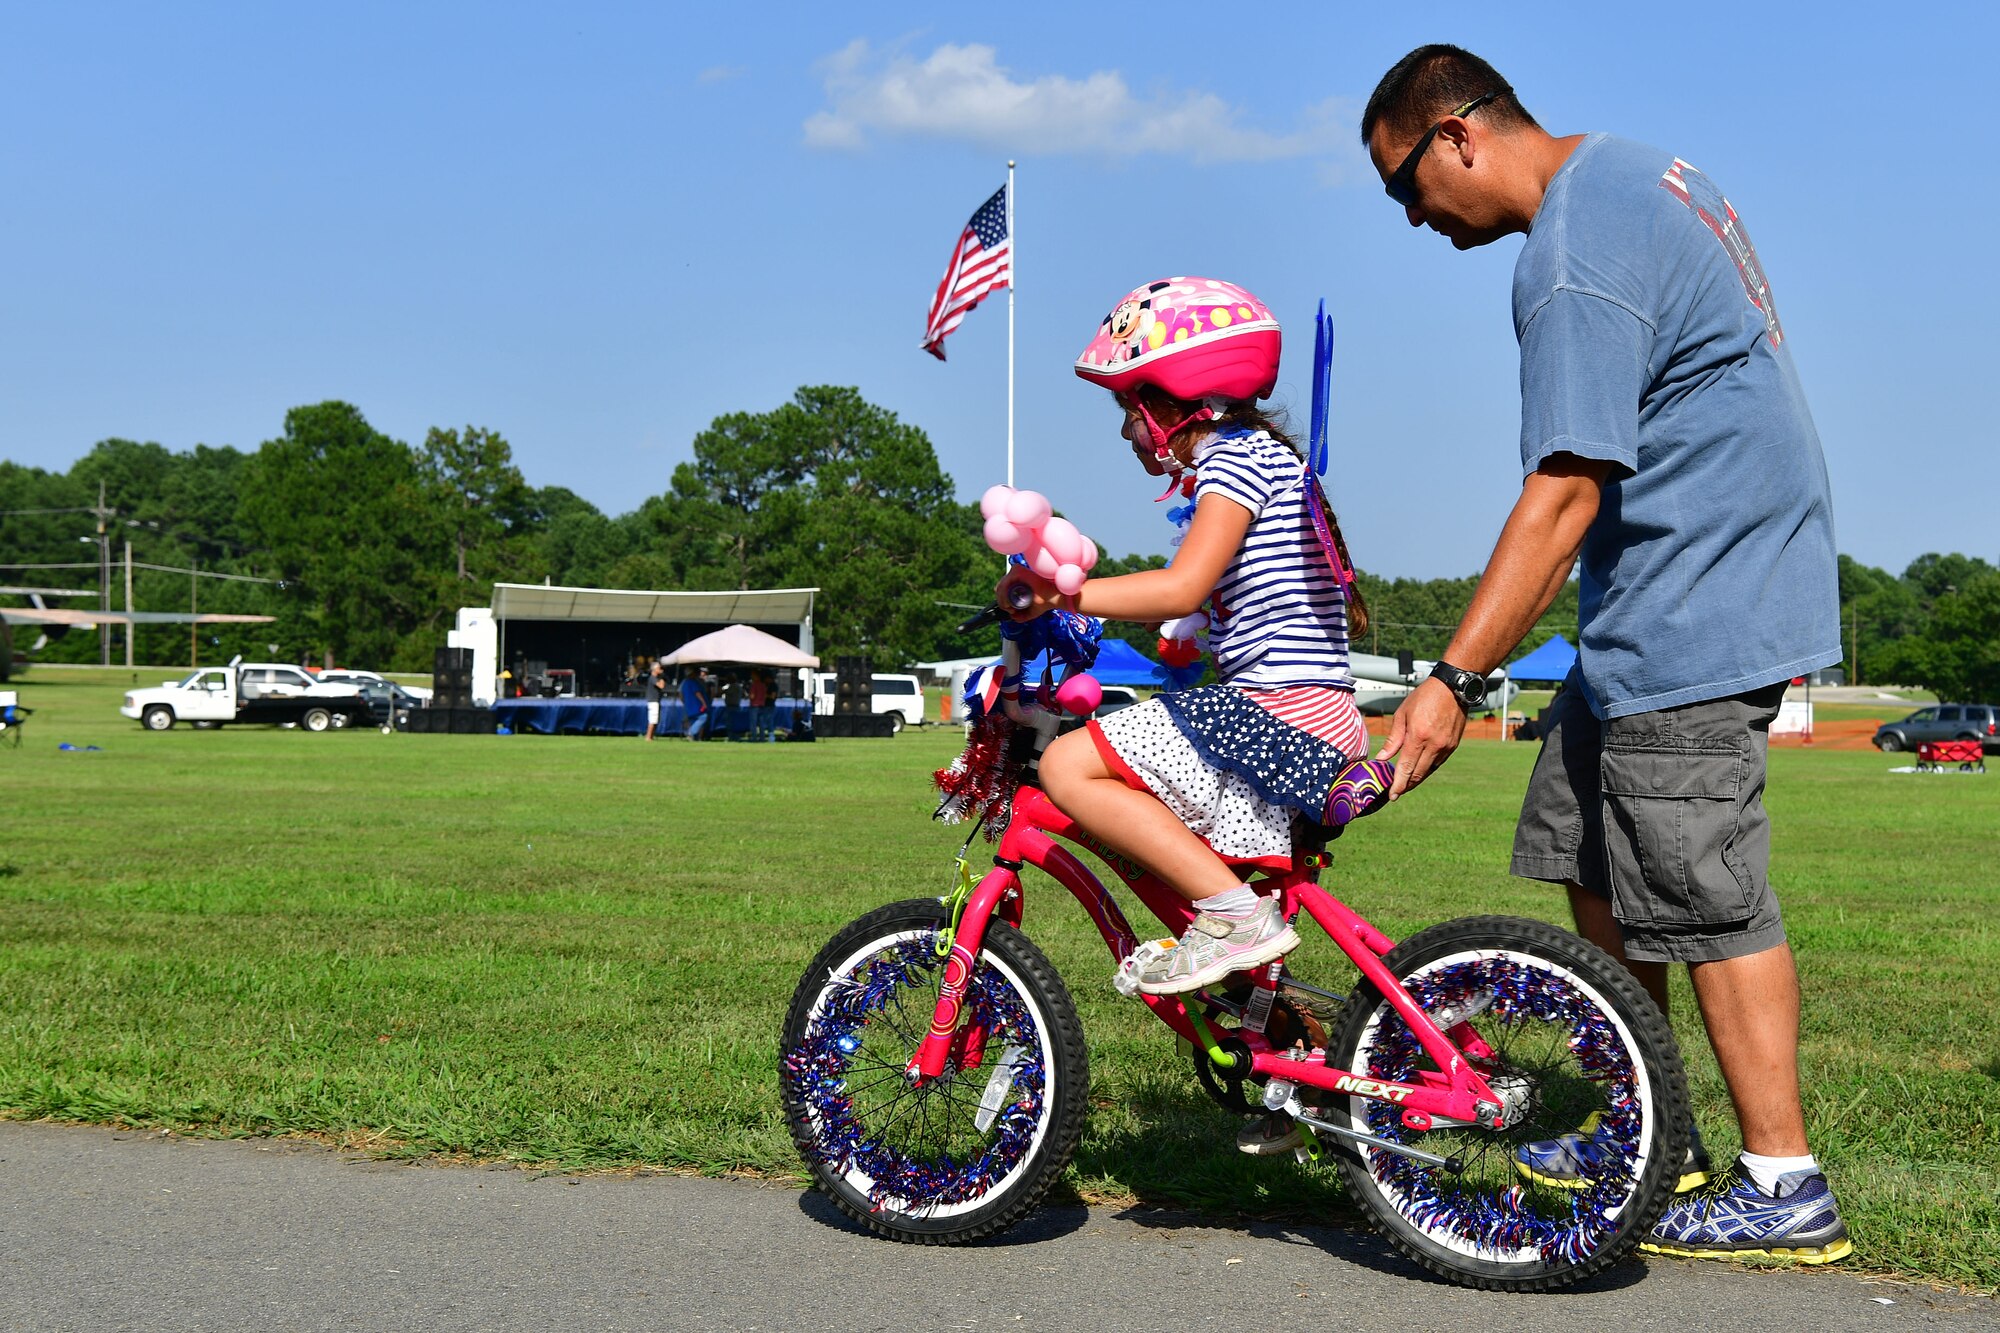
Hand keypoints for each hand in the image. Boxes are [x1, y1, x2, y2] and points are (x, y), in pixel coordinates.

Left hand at [996, 569, 1060, 620]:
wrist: (1054, 598)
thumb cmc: (1045, 601)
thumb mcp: (1030, 610)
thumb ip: (1022, 615)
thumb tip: (1013, 617)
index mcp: (1018, 579)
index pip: (1001, 587)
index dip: (1002, 600)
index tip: (1009, 609)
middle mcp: (1016, 572)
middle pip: (999, 586)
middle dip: (1001, 601)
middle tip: (1010, 610)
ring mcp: (1017, 570)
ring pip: (1000, 586)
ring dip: (1002, 600)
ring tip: (1010, 608)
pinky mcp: (1018, 571)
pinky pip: (1004, 584)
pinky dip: (1003, 595)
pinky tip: (1008, 603)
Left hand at [1375, 678, 1467, 799]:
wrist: (1453, 688)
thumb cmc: (1424, 697)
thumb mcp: (1403, 714)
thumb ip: (1393, 739)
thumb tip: (1382, 758)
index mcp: (1419, 736)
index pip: (1406, 767)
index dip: (1398, 784)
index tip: (1392, 795)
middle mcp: (1434, 745)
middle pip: (1418, 774)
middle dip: (1406, 786)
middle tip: (1396, 792)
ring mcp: (1446, 747)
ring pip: (1428, 771)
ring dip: (1416, 779)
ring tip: (1404, 784)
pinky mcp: (1453, 746)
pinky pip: (1437, 763)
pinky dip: (1427, 769)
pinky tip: (1418, 770)